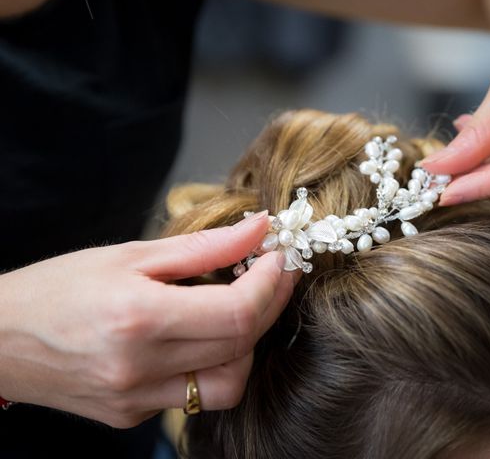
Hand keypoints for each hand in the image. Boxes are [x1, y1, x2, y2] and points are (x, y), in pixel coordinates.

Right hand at [0, 212, 292, 427]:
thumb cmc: (58, 287)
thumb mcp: (130, 254)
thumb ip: (203, 246)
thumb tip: (258, 228)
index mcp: (140, 319)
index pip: (238, 312)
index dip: (271, 284)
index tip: (278, 257)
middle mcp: (141, 368)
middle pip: (241, 346)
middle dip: (270, 305)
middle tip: (271, 274)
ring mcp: (137, 399)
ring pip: (228, 383)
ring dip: (246, 344)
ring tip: (235, 308)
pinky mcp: (133, 415)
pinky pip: (195, 395)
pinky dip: (211, 364)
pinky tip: (198, 336)